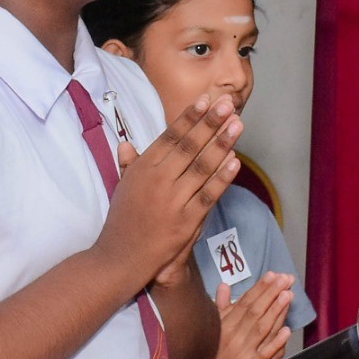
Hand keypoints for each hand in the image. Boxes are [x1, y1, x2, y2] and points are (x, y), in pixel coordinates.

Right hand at [98, 95, 242, 292]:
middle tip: (228, 104)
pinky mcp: (186, 221)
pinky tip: (235, 162)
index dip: (189, 118)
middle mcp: (157, 181)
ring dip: (222, 144)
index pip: (170, 137)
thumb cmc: (122, 222)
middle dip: (210, 123)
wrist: (121, 258)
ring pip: (202, 167)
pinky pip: (209, 195)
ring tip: (237, 125)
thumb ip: (129, 165)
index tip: (205, 99)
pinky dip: (223, 178)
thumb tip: (127, 144)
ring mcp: (173, 201)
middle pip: (189, 147)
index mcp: (142, 169)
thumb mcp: (122, 188)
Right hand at [181, 273, 293, 358]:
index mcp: (224, 325)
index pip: (245, 302)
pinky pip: (265, 354)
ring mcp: (243, 352)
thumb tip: (225, 286)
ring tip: (288, 294)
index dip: (260, 288)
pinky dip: (276, 342)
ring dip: (276, 311)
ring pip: (262, 328)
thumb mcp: (211, 328)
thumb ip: (221, 307)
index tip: (273, 275)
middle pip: (256, 311)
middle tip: (287, 279)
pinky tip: (286, 330)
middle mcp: (234, 336)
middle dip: (272, 293)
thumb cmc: (207, 355)